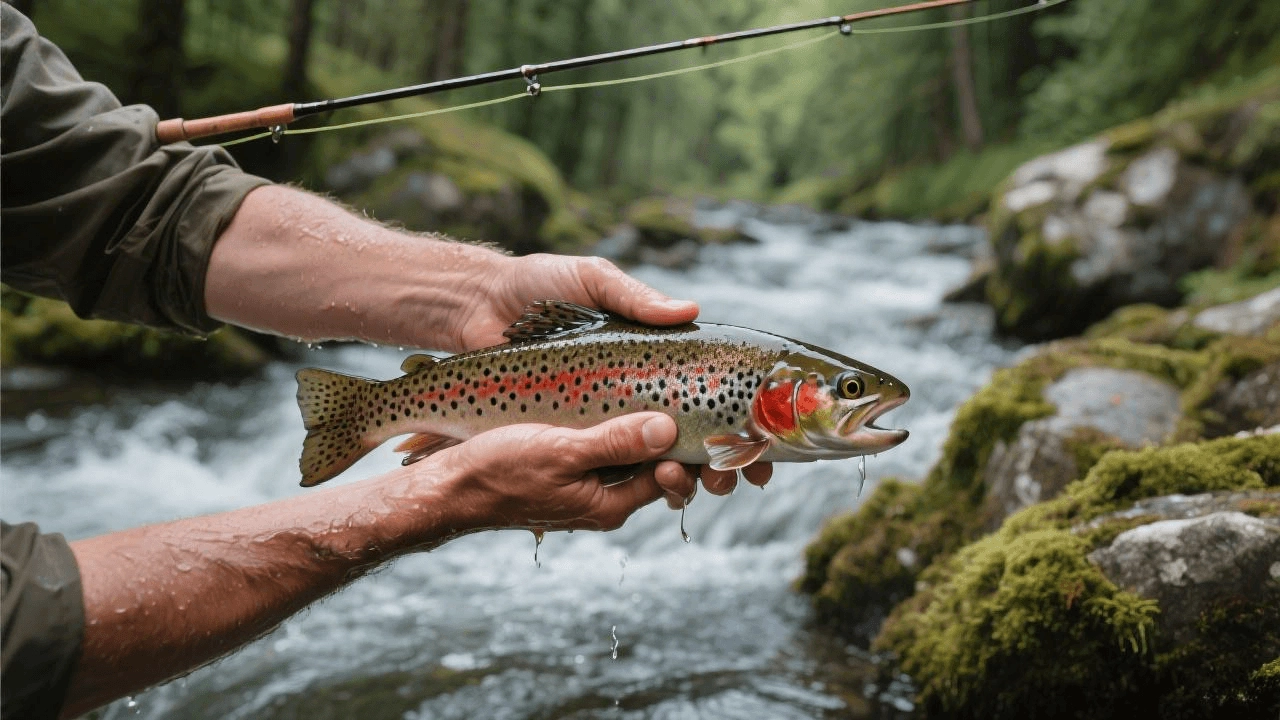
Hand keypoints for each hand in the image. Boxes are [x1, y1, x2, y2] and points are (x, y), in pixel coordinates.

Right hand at [424, 412, 692, 530]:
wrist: (448, 486)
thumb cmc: (499, 473)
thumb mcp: (561, 451)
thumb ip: (616, 442)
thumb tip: (668, 429)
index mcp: (611, 505)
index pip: (672, 476)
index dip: (690, 446)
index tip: (694, 411)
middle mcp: (605, 499)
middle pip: (658, 465)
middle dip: (674, 435)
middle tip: (681, 394)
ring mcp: (587, 484)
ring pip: (632, 452)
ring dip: (643, 423)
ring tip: (652, 387)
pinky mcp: (569, 466)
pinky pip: (606, 444)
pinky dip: (616, 422)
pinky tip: (616, 391)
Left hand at [448, 254, 771, 499]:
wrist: (475, 308)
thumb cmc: (537, 286)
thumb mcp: (591, 280)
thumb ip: (634, 298)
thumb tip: (689, 311)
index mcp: (653, 353)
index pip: (712, 389)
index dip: (747, 419)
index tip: (769, 444)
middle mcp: (638, 390)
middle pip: (698, 433)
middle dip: (727, 461)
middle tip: (736, 476)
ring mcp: (607, 415)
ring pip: (662, 457)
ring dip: (692, 477)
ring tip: (700, 483)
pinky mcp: (574, 433)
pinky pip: (614, 465)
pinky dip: (644, 481)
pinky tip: (665, 488)